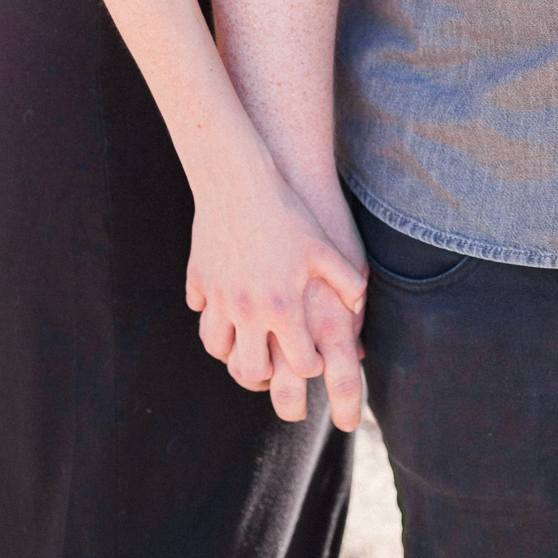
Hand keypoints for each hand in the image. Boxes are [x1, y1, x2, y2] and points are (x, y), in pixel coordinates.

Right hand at [185, 154, 366, 429]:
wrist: (239, 181)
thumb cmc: (287, 212)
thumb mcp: (324, 247)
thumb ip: (347, 281)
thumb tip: (359, 306)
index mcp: (283, 306)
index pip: (301, 363)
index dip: (312, 365)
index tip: (314, 358)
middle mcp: (248, 310)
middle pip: (251, 370)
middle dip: (266, 376)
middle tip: (275, 368)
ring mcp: (219, 296)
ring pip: (217, 348)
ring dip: (231, 352)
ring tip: (244, 345)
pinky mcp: (198, 279)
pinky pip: (199, 311)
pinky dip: (210, 315)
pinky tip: (223, 308)